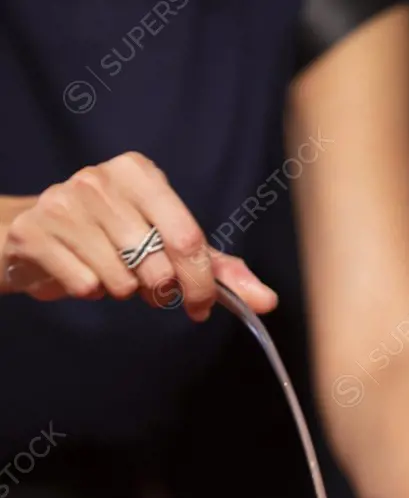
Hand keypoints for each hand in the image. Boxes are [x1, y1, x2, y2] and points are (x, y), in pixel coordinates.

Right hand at [0, 152, 277, 321]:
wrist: (38, 234)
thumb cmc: (114, 238)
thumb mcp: (168, 243)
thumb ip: (219, 270)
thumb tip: (267, 301)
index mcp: (140, 173)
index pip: (188, 239)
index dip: (200, 284)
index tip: (199, 307)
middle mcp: (101, 179)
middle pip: (156, 265)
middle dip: (157, 289)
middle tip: (143, 281)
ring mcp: (64, 202)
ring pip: (121, 280)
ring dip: (121, 290)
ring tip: (108, 271)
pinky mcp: (36, 231)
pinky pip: (84, 286)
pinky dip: (87, 291)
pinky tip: (80, 271)